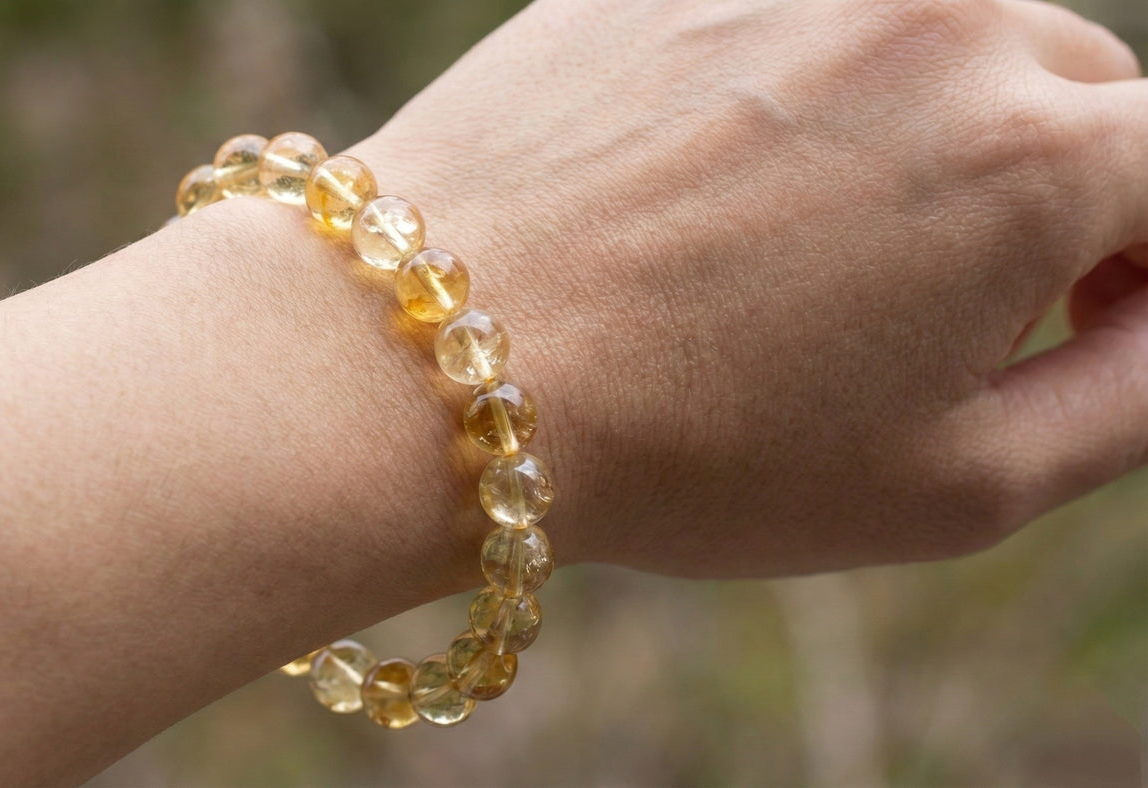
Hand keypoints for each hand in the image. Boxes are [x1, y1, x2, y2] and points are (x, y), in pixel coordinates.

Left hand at [350, 0, 1147, 575]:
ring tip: (808, 243)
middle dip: (1046, 188)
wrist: (437, 363)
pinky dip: (800, 86)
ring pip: (935, 34)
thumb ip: (1134, 394)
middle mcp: (939, 23)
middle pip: (1069, 85)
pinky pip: (798, 15)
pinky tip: (713, 183)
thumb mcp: (956, 485)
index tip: (1088, 316)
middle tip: (941, 300)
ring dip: (922, 125)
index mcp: (1038, 156)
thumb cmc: (691, 449)